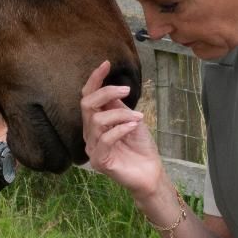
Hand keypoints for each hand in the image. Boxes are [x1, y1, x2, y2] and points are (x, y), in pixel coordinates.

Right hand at [80, 61, 160, 198]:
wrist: (151, 173)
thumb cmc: (141, 147)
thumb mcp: (131, 120)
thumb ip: (118, 106)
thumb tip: (110, 88)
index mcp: (96, 123)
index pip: (88, 97)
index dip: (94, 80)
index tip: (106, 64)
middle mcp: (90, 134)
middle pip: (87, 105)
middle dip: (106, 92)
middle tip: (126, 90)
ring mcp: (93, 148)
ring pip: (97, 120)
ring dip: (120, 114)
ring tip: (138, 118)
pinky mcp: (100, 161)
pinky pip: (105, 139)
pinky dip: (120, 129)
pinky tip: (134, 126)